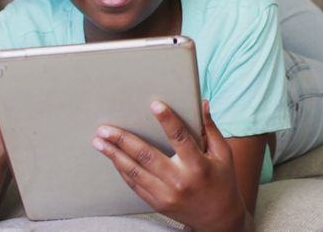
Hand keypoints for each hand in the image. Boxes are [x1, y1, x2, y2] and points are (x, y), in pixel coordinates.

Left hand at [93, 100, 248, 231]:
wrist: (218, 218)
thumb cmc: (222, 181)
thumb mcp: (222, 154)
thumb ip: (210, 128)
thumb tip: (201, 103)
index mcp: (198, 165)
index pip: (180, 138)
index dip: (167, 120)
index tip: (154, 105)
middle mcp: (180, 181)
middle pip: (146, 156)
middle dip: (123, 140)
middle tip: (105, 129)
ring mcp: (166, 195)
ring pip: (134, 172)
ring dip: (114, 155)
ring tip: (100, 142)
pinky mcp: (157, 203)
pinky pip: (135, 185)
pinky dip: (122, 170)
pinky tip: (113, 159)